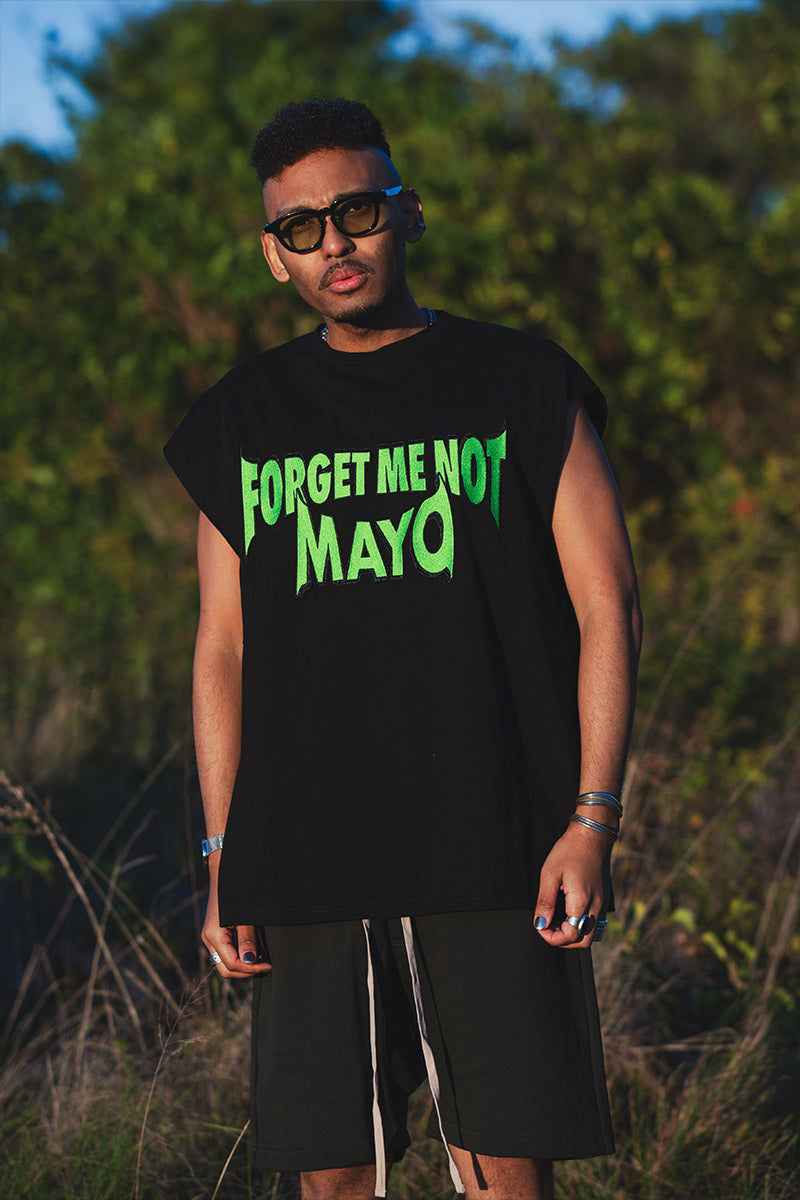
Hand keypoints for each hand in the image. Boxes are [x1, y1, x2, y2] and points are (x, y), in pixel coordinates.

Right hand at [202, 875, 270, 978]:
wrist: (226, 872)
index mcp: (213, 936)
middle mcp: (209, 939)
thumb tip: (250, 962)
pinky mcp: (216, 934)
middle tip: (266, 966)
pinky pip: (225, 953)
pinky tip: (254, 952)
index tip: (269, 965)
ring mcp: (210, 937)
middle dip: (246, 972)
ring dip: (243, 966)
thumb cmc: (236, 892)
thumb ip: (246, 940)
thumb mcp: (245, 917)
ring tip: (262, 960)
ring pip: (224, 963)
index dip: (251, 969)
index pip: (232, 964)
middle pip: (226, 969)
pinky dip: (239, 957)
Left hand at [533, 822, 611, 948]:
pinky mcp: (603, 899)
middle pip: (582, 941)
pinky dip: (580, 925)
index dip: (552, 937)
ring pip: (590, 934)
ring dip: (573, 934)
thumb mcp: (549, 874)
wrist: (592, 835)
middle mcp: (596, 906)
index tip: (540, 927)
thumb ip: (545, 902)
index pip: (570, 935)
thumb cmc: (570, 850)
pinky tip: (567, 913)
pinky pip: (594, 922)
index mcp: (582, 901)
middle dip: (563, 940)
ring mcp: (602, 904)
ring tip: (556, 921)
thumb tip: (540, 924)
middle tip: (547, 928)